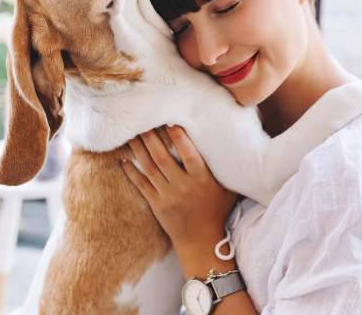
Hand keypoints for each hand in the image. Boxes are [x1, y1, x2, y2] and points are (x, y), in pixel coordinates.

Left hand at [121, 125, 238, 250]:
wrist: (202, 241)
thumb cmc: (217, 211)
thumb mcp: (228, 190)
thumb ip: (227, 170)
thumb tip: (237, 147)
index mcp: (202, 179)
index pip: (189, 154)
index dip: (179, 138)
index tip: (170, 122)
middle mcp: (183, 186)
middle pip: (163, 158)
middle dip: (151, 138)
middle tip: (142, 121)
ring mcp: (168, 196)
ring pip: (150, 168)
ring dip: (139, 150)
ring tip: (131, 134)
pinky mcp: (156, 205)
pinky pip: (141, 185)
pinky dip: (132, 172)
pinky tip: (124, 161)